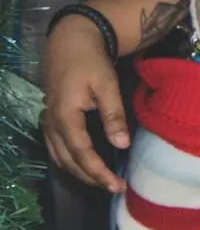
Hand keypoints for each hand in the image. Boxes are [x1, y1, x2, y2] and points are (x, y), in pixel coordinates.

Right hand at [41, 15, 128, 192]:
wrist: (70, 41)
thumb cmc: (91, 61)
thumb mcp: (106, 84)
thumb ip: (113, 114)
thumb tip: (121, 144)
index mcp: (65, 117)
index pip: (82, 154)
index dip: (99, 172)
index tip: (117, 185)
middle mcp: (51, 124)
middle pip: (69, 161)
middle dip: (92, 177)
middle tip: (115, 188)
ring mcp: (47, 122)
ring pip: (60, 157)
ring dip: (80, 172)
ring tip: (103, 181)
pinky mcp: (49, 118)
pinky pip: (56, 148)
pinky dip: (70, 161)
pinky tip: (84, 165)